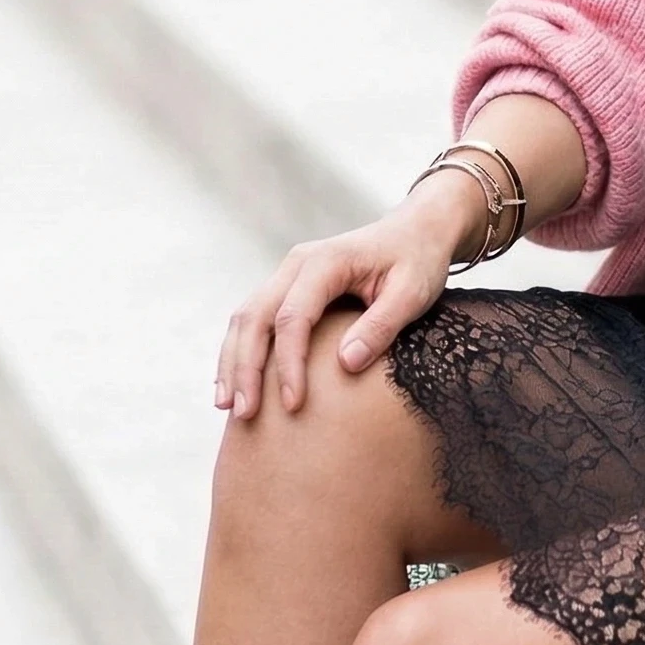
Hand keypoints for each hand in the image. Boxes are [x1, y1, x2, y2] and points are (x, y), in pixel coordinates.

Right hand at [212, 173, 478, 419]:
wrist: (416, 230)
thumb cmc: (417, 261)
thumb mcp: (412, 293)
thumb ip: (381, 326)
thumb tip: (345, 365)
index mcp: (325, 262)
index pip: (293, 318)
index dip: (289, 364)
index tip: (294, 405)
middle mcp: (296, 264)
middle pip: (255, 318)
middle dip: (245, 368)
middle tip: (244, 414)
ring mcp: (288, 274)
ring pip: (245, 318)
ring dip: (233, 362)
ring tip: (227, 407)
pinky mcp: (288, 287)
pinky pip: (254, 319)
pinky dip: (240, 351)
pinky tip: (235, 383)